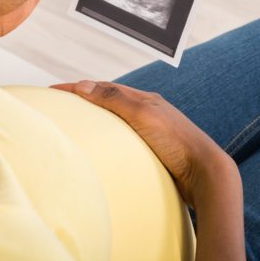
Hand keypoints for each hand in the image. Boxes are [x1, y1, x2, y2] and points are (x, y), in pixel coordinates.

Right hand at [49, 80, 246, 260]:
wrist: (206, 174)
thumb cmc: (178, 143)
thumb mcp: (143, 115)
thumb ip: (114, 99)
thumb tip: (83, 85)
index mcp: (145, 100)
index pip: (104, 88)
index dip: (77, 88)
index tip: (53, 90)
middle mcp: (148, 113)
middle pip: (109, 101)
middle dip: (84, 99)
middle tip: (60, 104)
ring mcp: (152, 132)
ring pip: (116, 120)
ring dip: (96, 118)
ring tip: (75, 124)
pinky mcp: (154, 152)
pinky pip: (124, 139)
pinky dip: (107, 137)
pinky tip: (102, 149)